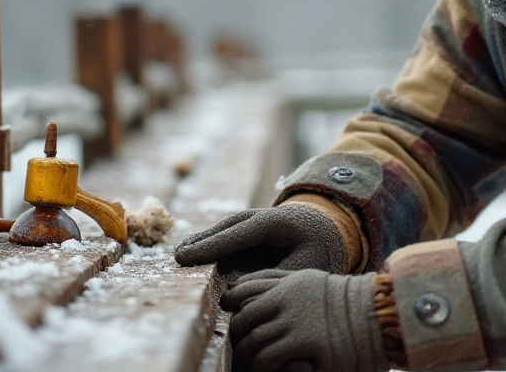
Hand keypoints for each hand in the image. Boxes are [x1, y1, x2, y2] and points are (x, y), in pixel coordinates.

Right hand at [174, 206, 346, 279]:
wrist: (328, 231)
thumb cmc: (320, 250)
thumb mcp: (308, 264)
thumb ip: (277, 276)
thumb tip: (240, 289)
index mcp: (278, 222)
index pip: (241, 232)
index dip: (213, 244)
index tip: (188, 256)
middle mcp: (262, 217)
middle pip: (227, 227)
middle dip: (203, 242)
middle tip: (177, 257)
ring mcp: (254, 221)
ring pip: (223, 230)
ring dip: (202, 242)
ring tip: (179, 256)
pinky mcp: (249, 231)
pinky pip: (226, 237)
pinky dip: (209, 244)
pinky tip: (192, 254)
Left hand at [222, 269, 388, 371]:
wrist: (380, 317)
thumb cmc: (349, 305)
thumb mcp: (315, 283)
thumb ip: (287, 282)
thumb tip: (252, 288)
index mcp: (293, 281)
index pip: (248, 288)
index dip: (233, 303)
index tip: (229, 315)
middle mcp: (290, 297)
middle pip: (246, 314)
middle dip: (237, 332)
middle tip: (235, 346)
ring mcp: (297, 319)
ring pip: (254, 338)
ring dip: (246, 353)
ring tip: (246, 363)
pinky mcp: (306, 342)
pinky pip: (269, 356)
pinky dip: (263, 364)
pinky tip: (267, 369)